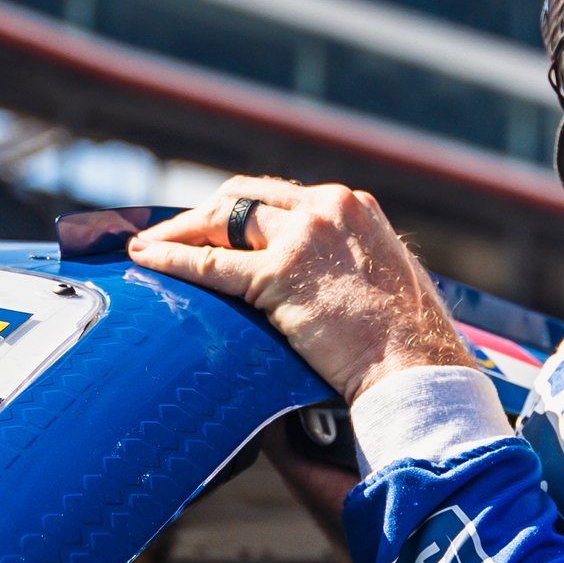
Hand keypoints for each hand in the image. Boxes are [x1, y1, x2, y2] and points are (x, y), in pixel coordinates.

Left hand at [127, 179, 475, 404]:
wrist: (417, 367)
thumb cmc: (407, 340)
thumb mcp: (382, 278)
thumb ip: (346, 262)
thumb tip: (314, 282)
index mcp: (353, 205)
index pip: (279, 195)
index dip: (238, 211)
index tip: (213, 227)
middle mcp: (327, 208)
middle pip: (243, 198)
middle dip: (202, 216)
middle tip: (171, 235)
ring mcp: (303, 237)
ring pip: (223, 220)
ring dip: (180, 232)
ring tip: (148, 246)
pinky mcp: (280, 274)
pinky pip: (211, 263)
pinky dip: (172, 258)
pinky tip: (146, 259)